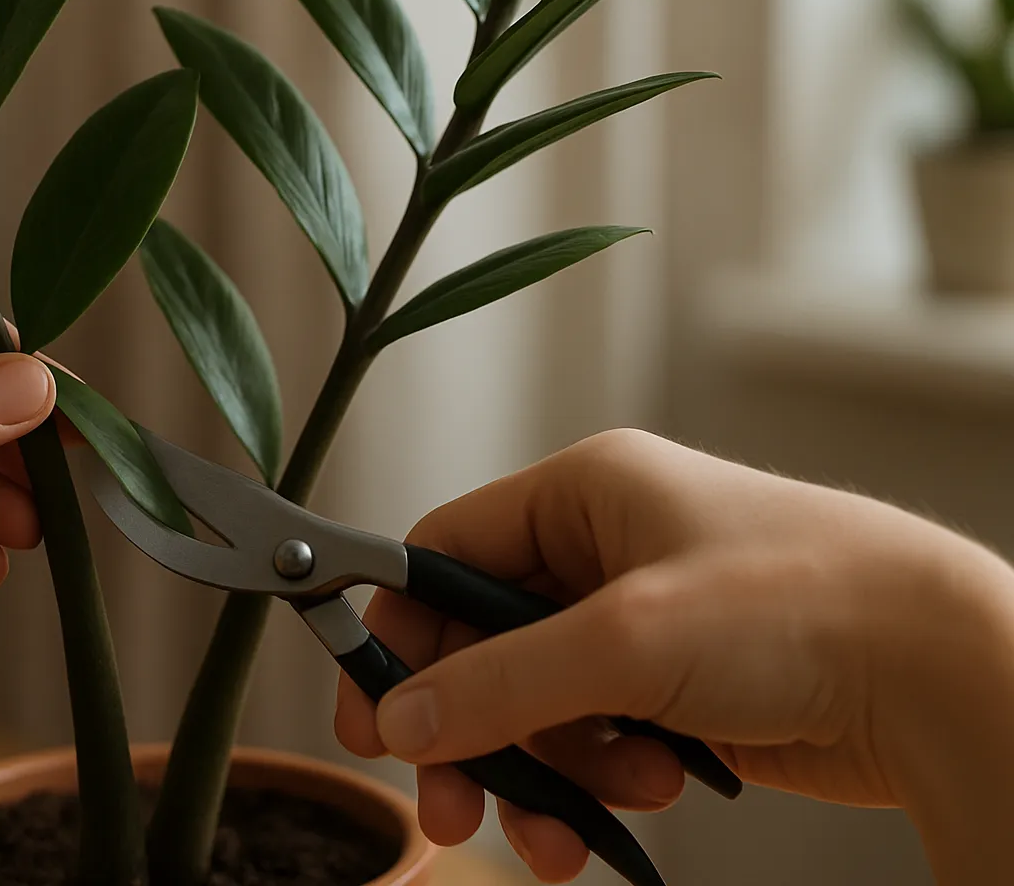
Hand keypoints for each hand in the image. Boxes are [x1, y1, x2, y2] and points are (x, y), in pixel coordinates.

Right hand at [334, 430, 1013, 883]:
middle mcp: (603, 550)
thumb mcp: (629, 639)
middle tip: (449, 803)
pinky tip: (646, 791)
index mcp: (583, 492)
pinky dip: (598, 779)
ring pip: (535, 705)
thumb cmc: (803, 606)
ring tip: (571, 821)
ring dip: (543, 769)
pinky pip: (592, 738)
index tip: (371, 715)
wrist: (941, 677)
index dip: (398, 635)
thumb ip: (500, 682)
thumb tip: (398, 718)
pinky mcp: (674, 686)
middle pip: (480, 645)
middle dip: (468, 730)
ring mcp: (640, 621)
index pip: (443, 555)